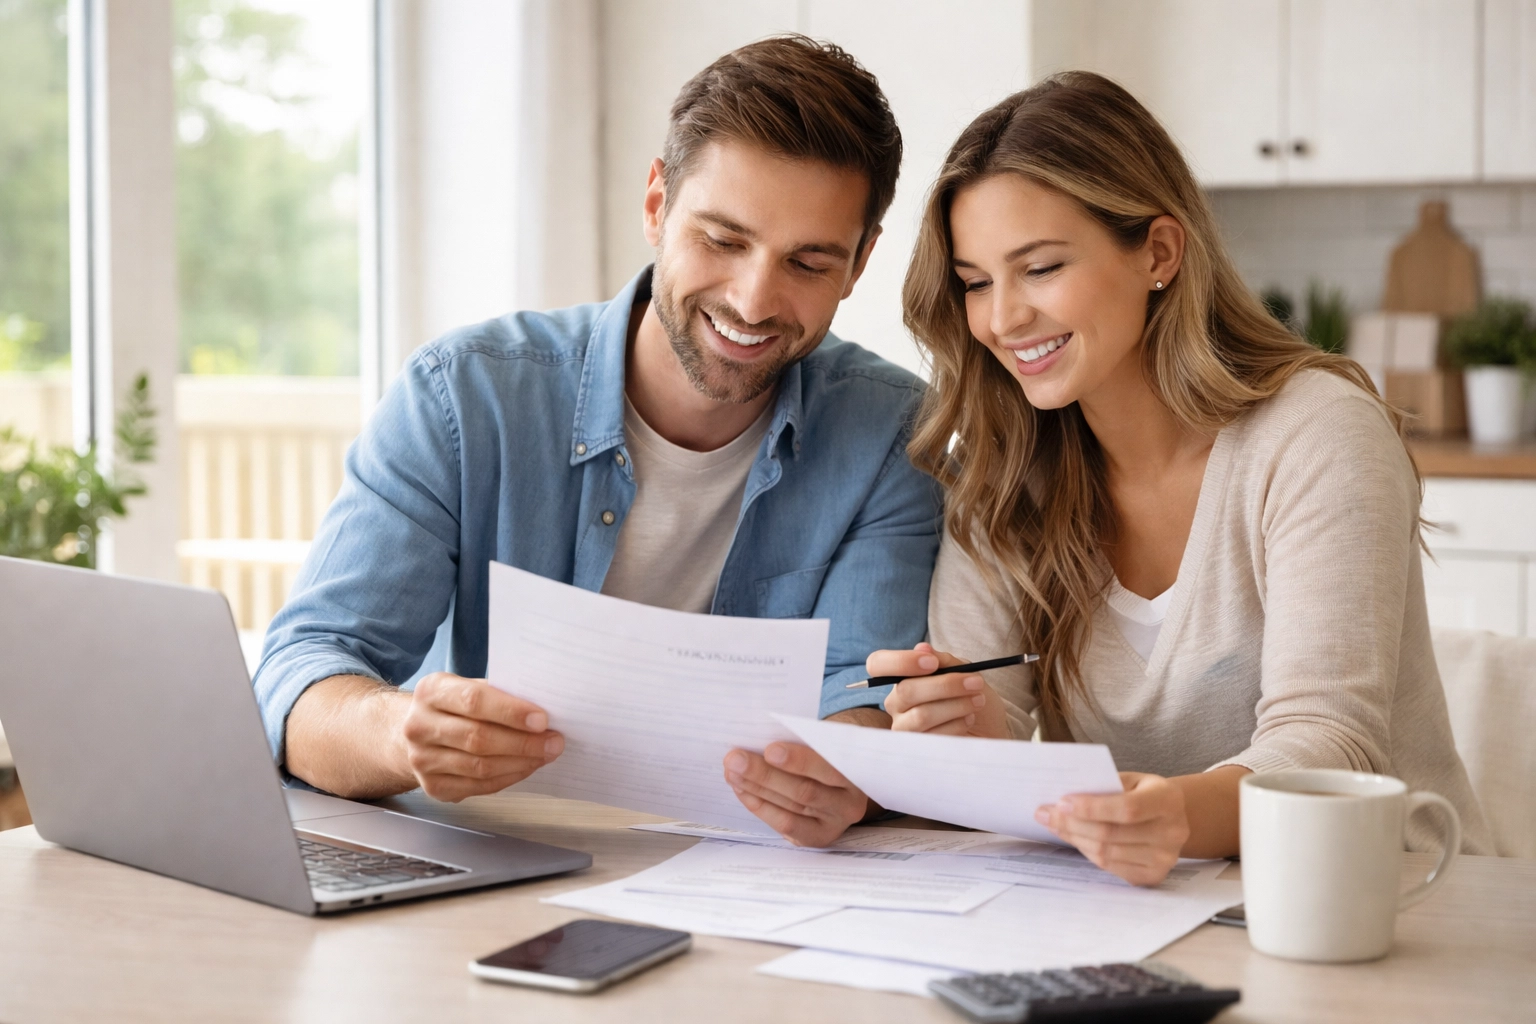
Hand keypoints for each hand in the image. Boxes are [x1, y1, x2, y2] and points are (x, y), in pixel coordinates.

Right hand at [401, 672, 564, 801]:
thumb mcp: (468, 686)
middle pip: (478, 738)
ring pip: (480, 767)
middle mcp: (419, 726)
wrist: (418, 730)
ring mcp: (422, 760)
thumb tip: (543, 711)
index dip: (511, 712)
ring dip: (520, 762)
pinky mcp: (433, 787)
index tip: (542, 720)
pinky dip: (509, 777)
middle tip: (554, 742)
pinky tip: (527, 767)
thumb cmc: (455, 705)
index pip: (474, 701)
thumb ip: (499, 694)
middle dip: (523, 742)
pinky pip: (479, 786)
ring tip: (546, 754)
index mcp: (430, 692)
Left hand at [723, 742, 869, 846]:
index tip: (770, 748)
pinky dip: (759, 805)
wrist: (843, 777)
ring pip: (790, 808)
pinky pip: (784, 824)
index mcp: (859, 773)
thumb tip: (762, 734)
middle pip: (805, 792)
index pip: (829, 768)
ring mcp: (833, 824)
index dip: (799, 760)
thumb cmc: (828, 750)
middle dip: (765, 774)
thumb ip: (807, 739)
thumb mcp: (827, 740)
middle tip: (735, 758)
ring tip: (732, 770)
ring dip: (755, 788)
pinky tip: (741, 788)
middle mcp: (850, 804)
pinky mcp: (815, 837)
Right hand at [867, 642, 1009, 738]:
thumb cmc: (973, 698)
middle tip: (975, 682)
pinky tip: (969, 720)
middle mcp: (896, 704)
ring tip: (978, 701)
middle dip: (944, 685)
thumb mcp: (965, 671)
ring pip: (921, 715)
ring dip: (956, 705)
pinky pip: (933, 736)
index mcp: (902, 678)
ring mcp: (904, 729)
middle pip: (905, 691)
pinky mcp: (918, 750)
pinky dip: (957, 724)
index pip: (878, 664)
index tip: (931, 662)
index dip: (900, 661)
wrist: (991, 730)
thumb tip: (922, 648)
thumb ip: (944, 661)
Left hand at [1035, 772, 1190, 886]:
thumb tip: (1063, 801)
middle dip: (1071, 824)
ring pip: (1106, 853)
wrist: (1173, 817)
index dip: (1091, 808)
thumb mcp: (1131, 780)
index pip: (1127, 808)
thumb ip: (1104, 786)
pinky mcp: (1153, 876)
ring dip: (1075, 839)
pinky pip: (1111, 868)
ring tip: (1055, 825)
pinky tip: (1076, 839)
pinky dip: (1088, 853)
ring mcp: (1164, 858)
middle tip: (1045, 814)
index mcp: (1168, 800)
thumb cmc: (1143, 793)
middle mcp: (1172, 832)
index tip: (1061, 802)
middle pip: (1111, 834)